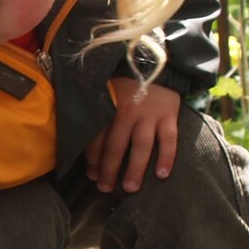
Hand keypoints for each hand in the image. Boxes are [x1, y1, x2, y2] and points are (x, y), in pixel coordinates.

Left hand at [85, 77, 181, 192]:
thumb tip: (79, 134)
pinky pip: (169, 140)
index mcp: (110, 105)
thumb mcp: (107, 88)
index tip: (91, 175)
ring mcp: (150, 114)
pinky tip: (162, 175)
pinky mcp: (169, 115)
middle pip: (117, 146)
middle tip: (105, 188)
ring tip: (130, 188)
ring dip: (135, 169)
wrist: (158, 60)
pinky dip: (167, 158)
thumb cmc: (126, 79)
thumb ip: (97, 109)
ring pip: (141, 146)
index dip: (93, 159)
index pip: (98, 137)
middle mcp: (128, 111)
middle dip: (109, 170)